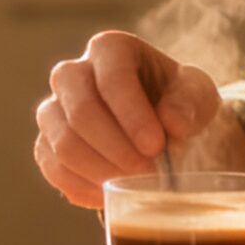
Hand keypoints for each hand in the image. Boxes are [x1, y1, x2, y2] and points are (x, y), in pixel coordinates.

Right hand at [33, 31, 233, 208]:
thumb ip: (189, 103)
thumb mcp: (197, 95)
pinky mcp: (46, 145)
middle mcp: (72, 74)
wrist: (162, 127)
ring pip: (62, 144)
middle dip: (116, 149)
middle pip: (80, 111)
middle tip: (147, 173)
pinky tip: (110, 194)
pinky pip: (53, 170)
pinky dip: (82, 187)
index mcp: (109, 49)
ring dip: (100, 172)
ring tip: (133, 185)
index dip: (132, 114)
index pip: (112, 77)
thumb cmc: (178, 103)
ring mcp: (53, 110)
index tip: (157, 146)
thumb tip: (172, 123)